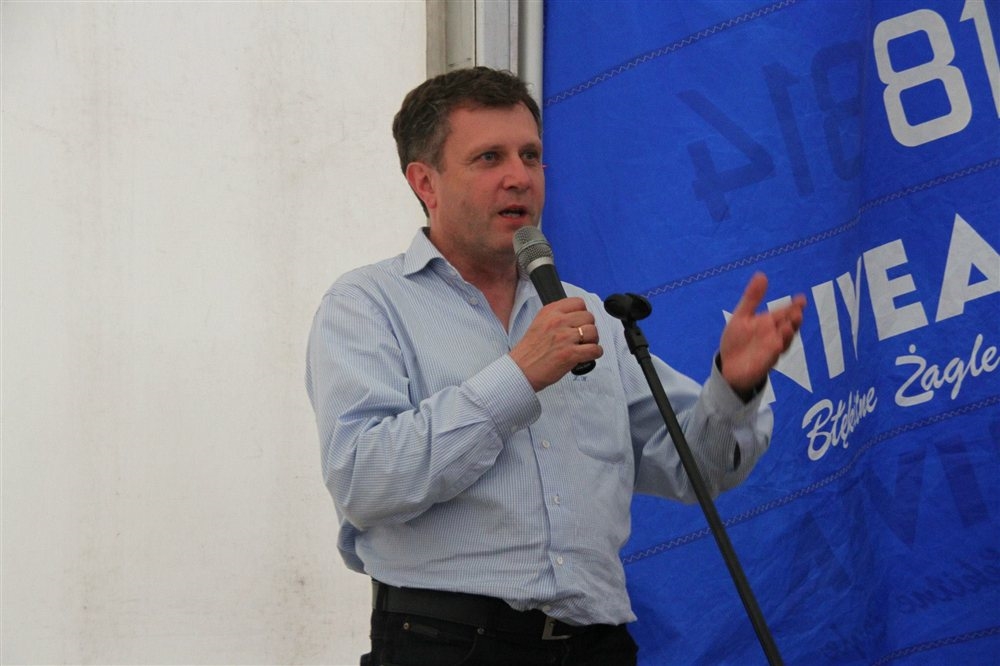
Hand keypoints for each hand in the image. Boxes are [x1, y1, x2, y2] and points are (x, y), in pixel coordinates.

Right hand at [510, 298, 602, 390]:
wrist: (521, 370)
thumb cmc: (529, 351)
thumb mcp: (539, 323)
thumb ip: (557, 317)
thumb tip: (577, 317)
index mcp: (550, 312)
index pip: (578, 303)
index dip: (582, 313)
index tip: (579, 322)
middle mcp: (558, 322)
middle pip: (589, 317)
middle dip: (588, 328)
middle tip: (582, 337)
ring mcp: (564, 337)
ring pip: (593, 332)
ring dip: (592, 341)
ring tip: (584, 347)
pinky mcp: (570, 354)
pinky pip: (595, 349)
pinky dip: (595, 353)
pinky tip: (587, 356)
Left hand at [719, 273, 805, 394]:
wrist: (727, 367)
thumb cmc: (737, 341)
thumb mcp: (742, 316)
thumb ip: (752, 298)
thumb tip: (762, 274)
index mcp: (769, 323)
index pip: (785, 312)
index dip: (794, 306)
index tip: (801, 298)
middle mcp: (774, 336)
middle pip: (788, 327)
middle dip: (794, 320)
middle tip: (798, 312)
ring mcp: (771, 351)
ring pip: (783, 343)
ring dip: (788, 335)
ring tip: (789, 326)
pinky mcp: (764, 365)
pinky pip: (771, 358)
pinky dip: (774, 352)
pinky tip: (776, 344)